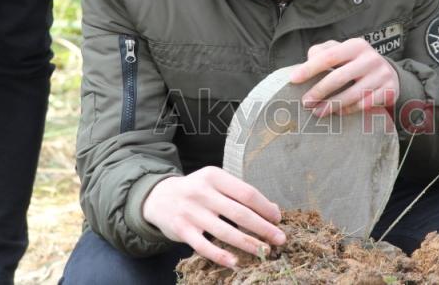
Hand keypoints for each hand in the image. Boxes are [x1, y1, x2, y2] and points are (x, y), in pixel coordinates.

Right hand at [142, 166, 285, 267]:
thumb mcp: (216, 184)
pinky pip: (204, 246)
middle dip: (263, 228)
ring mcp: (190, 211)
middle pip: (240, 213)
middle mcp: (202, 192)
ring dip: (248, 243)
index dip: (265, 208)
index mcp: (214, 176)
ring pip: (225, 231)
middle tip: (280, 239)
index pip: (246, 193)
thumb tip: (273, 210)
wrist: (158, 197)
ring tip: (264, 251)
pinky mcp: (181, 229)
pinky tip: (236, 262)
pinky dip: (220, 256)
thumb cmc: (197, 191)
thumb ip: (240, 194)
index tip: (278, 219)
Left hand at [290, 38, 398, 116]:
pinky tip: (338, 112)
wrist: (389, 73)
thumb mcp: (341, 51)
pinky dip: (349, 110)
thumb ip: (322, 51)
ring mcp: (382, 75)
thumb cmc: (355, 62)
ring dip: (332, 106)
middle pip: (339, 77)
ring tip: (317, 112)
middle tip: (305, 102)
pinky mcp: (390, 91)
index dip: (309, 68)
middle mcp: (371, 58)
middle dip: (319, 91)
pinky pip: (365, 105)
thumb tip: (308, 60)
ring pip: (352, 94)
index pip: (329, 56)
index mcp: (356, 45)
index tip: (293, 79)